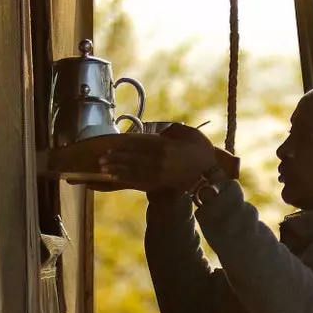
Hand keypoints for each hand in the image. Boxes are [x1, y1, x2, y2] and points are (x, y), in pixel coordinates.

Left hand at [96, 124, 237, 194]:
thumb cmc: (202, 151)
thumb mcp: (190, 133)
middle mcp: (159, 159)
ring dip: (116, 169)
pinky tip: (115, 178)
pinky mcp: (160, 182)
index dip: (122, 143)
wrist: (211, 175)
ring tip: (102, 169)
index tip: (110, 144)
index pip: (138, 142)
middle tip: (101, 158)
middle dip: (115, 158)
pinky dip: (125, 179)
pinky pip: (139, 181)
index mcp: (165, 144)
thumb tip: (159, 133)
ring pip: (132, 170)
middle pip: (132, 157)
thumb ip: (172, 130)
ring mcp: (159, 173)